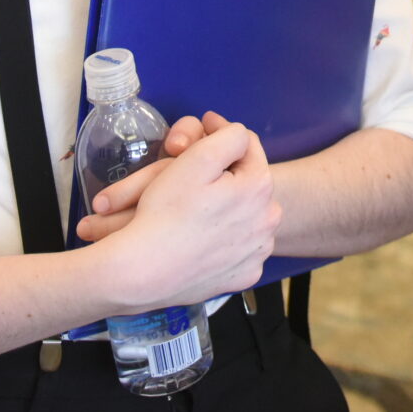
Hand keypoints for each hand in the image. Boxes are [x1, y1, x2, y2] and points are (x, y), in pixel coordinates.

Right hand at [81, 118, 278, 312]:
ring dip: (230, 208)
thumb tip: (239, 134)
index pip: (247, 146)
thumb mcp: (196, 159)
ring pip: (247, 216)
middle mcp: (269, 219)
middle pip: (249, 184)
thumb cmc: (166, 212)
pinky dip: (227, 241)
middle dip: (227, 174)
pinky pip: (241, 249)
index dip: (219, 135)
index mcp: (260, 187)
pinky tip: (204, 240)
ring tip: (198, 207)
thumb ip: (229, 137)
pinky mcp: (246, 276)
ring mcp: (259, 252)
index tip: (194, 138)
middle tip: (194, 175)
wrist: (144, 272)